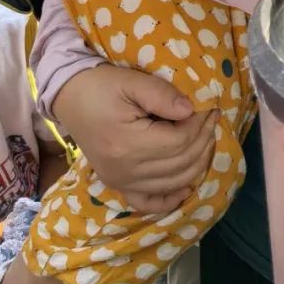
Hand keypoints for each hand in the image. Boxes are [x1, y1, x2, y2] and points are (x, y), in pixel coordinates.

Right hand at [53, 64, 217, 215]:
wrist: (70, 98)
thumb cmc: (101, 86)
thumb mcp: (132, 81)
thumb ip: (162, 95)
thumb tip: (191, 110)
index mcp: (128, 144)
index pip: (179, 141)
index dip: (199, 125)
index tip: (208, 107)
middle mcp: (125, 170)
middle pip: (180, 163)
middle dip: (203, 140)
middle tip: (212, 118)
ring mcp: (120, 182)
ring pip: (172, 182)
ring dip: (196, 163)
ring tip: (206, 138)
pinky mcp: (117, 185)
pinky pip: (148, 202)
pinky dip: (170, 198)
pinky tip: (187, 187)